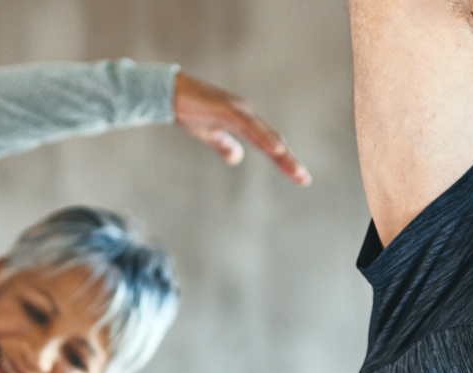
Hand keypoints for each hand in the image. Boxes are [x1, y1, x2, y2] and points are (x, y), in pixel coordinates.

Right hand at [174, 72, 311, 184]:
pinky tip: (277, 149)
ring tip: (296, 171)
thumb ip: (225, 145)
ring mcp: (239, 110)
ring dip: (282, 153)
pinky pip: (250, 126)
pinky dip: (265, 137)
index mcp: (244, 123)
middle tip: (304, 179)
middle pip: (273, 140)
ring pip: (266, 134)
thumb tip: (238, 158)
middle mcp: (247, 115)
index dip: (284, 161)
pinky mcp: (228, 108)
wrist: (168, 92)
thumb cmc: (188, 110)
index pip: (269, 145)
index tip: (299, 178)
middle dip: (289, 161)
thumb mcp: (209, 134)